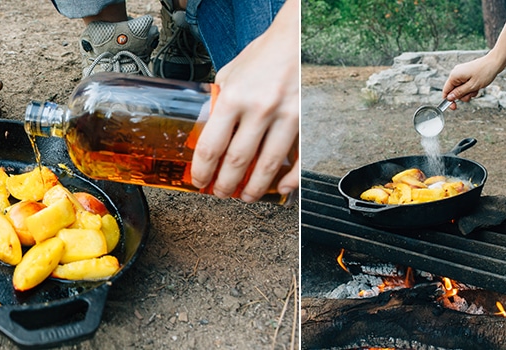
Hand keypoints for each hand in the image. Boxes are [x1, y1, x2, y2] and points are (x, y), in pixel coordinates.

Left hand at [190, 2, 298, 202]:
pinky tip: (279, 188)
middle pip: (237, 162)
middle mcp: (259, 109)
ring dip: (254, 188)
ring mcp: (286, 117)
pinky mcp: (306, 122)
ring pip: (267, 166)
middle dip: (225, 184)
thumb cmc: (261, 58)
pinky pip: (297, 160)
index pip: (211, 146)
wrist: (295, 41)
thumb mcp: (228, 76)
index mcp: (233, 98)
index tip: (200, 181)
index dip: (203, 171)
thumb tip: (205, 130)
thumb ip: (217, 103)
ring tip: (245, 196)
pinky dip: (289, 180)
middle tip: (220, 193)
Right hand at [442, 54, 503, 109]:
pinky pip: (465, 84)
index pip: (446, 91)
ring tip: (476, 89)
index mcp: (454, 76)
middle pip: (453, 90)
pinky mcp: (466, 73)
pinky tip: (477, 86)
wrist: (495, 62)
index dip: (448, 100)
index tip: (454, 107)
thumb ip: (459, 93)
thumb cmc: (485, 72)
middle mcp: (456, 73)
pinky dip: (470, 87)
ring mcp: (461, 73)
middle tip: (471, 95)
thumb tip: (449, 98)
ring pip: (460, 88)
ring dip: (468, 92)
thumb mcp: (472, 86)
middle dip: (462, 95)